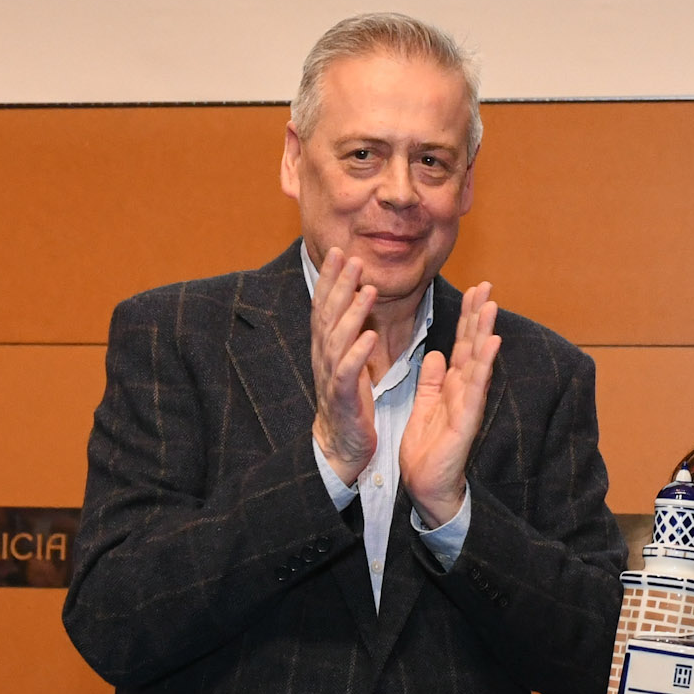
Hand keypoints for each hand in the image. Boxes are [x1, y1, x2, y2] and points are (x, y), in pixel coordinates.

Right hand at [308, 246, 382, 481]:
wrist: (339, 443)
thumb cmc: (348, 398)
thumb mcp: (347, 358)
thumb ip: (349, 329)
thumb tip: (357, 294)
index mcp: (325, 346)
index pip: (324, 305)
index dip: (329, 278)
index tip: (338, 250)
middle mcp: (323, 356)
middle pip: (328, 315)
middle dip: (338, 285)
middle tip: (351, 257)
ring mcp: (330, 376)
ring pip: (337, 339)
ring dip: (352, 313)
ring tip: (367, 290)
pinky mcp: (341, 397)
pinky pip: (347, 373)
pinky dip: (358, 354)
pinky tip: (370, 338)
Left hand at [398, 283, 498, 525]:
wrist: (425, 485)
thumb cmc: (427, 451)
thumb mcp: (425, 406)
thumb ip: (432, 380)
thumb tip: (436, 353)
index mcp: (453, 386)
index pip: (462, 345)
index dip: (466, 318)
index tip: (472, 290)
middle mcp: (465, 390)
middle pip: (473, 346)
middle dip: (478, 315)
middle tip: (485, 285)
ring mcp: (469, 403)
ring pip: (478, 361)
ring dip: (485, 332)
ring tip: (491, 305)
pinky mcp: (466, 419)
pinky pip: (476, 387)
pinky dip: (484, 364)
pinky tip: (491, 343)